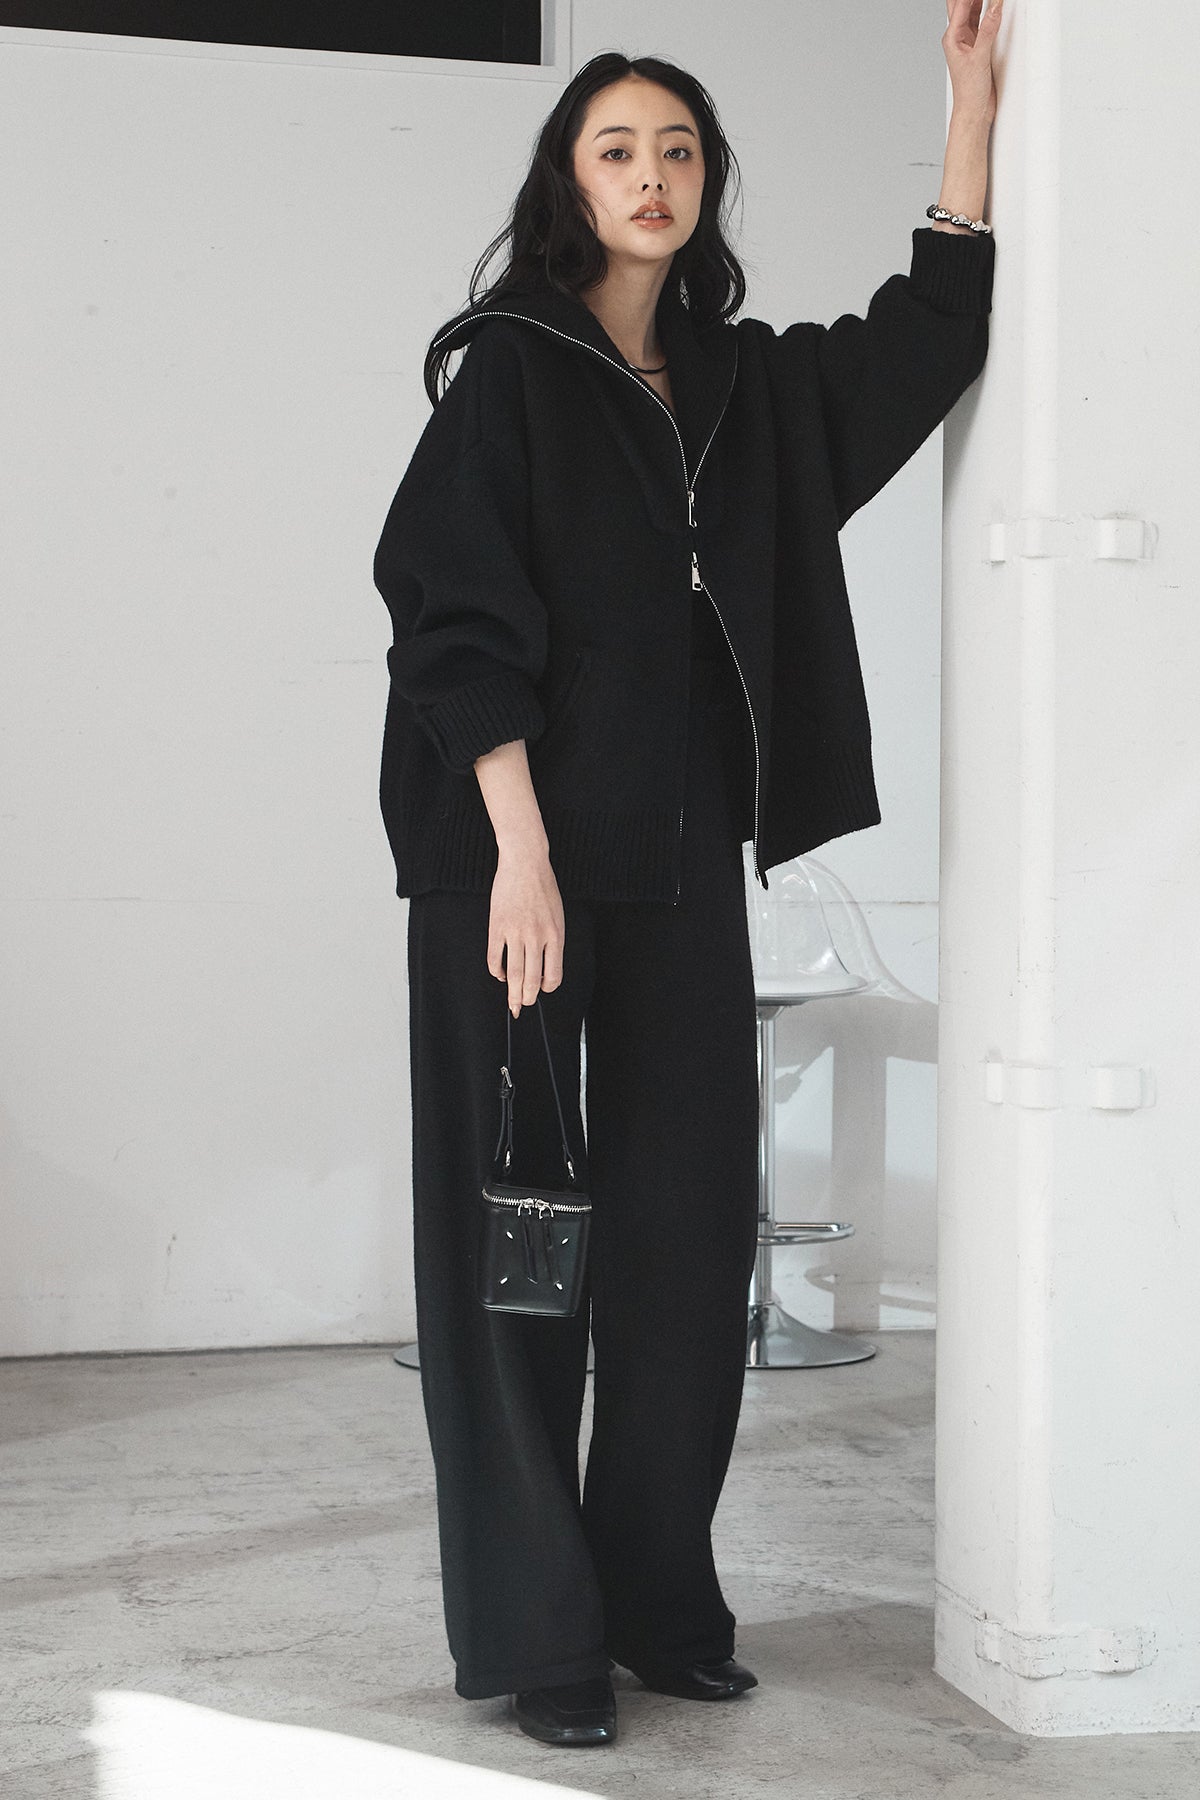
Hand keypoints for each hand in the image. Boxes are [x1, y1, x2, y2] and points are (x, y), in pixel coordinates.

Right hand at [486, 846, 564, 1017]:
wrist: (525, 864)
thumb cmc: (544, 889)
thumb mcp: (557, 915)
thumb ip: (552, 940)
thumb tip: (544, 965)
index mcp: (555, 935)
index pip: (553, 975)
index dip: (547, 988)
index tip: (542, 990)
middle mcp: (537, 937)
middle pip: (532, 980)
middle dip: (528, 998)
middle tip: (523, 1005)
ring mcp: (516, 933)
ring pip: (514, 974)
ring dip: (513, 992)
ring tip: (512, 1002)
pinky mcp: (497, 927)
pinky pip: (495, 958)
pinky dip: (497, 972)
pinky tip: (500, 975)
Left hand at [943, 0, 1002, 124]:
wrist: (973, 111)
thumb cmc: (969, 92)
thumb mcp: (980, 58)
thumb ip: (988, 31)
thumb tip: (995, 7)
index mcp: (952, 37)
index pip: (960, 4)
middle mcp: (958, 36)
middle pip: (962, 4)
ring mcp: (969, 40)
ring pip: (972, 9)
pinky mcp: (979, 45)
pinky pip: (982, 20)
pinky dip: (987, 9)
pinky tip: (992, 2)